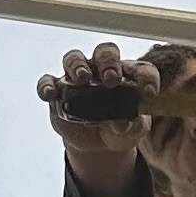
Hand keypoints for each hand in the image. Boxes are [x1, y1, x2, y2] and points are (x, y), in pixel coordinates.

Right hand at [37, 42, 156, 196]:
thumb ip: (131, 125)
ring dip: (77, 65)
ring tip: (82, 79)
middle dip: (108, 62)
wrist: (99, 144)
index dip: (146, 78)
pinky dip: (46, 85)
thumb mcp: (132, 130)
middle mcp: (102, 71)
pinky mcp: (58, 93)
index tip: (149, 93)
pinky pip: (48, 82)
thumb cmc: (121, 128)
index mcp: (128, 76)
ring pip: (74, 59)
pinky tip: (50, 94)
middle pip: (105, 52)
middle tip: (111, 79)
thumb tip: (122, 124)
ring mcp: (78, 79)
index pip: (140, 68)